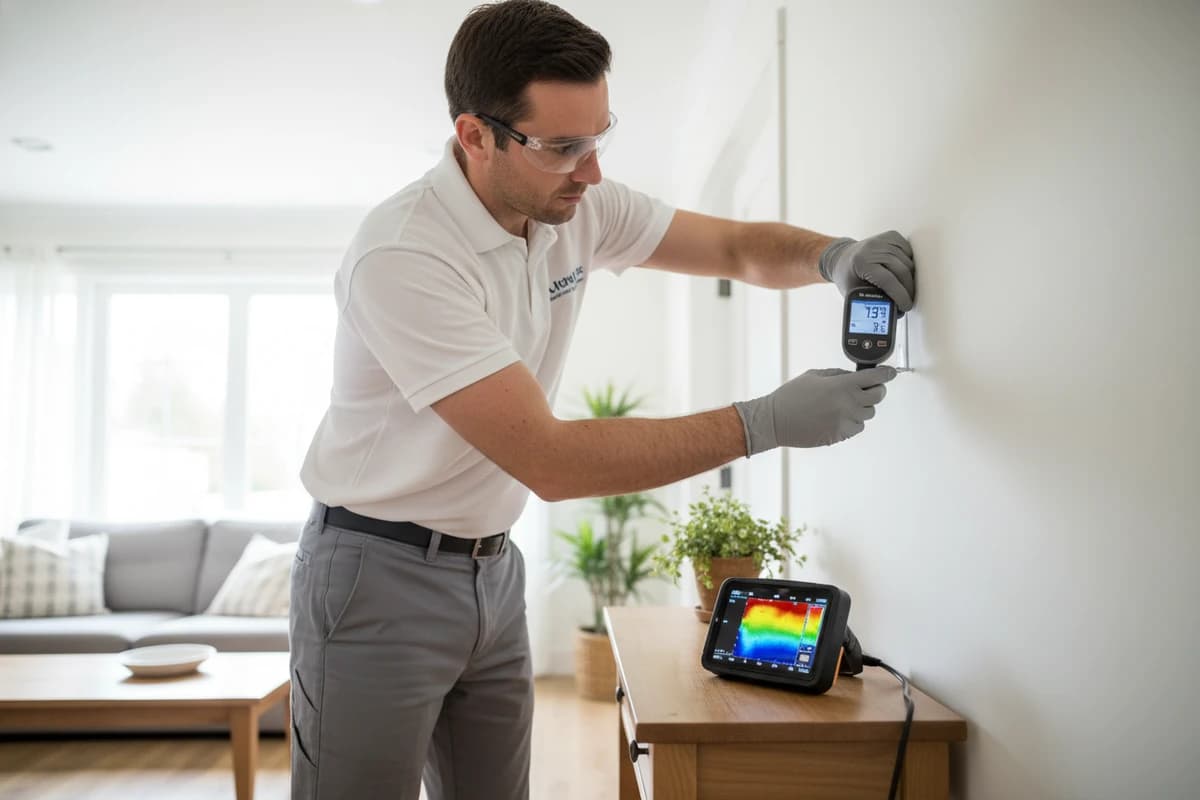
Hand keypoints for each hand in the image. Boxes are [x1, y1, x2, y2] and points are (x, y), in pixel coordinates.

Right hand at [732, 366, 896, 454]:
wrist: (776, 421)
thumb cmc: (791, 396)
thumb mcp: (814, 375)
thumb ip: (838, 374)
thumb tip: (854, 376)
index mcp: (842, 385)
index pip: (876, 378)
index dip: (887, 374)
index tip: (890, 373)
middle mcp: (848, 404)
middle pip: (878, 396)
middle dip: (876, 390)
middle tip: (867, 388)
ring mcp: (845, 421)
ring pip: (868, 413)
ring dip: (862, 407)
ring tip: (844, 404)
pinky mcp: (840, 435)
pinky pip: (857, 427)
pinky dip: (853, 421)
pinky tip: (838, 416)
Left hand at [818, 231, 915, 312]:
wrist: (841, 258)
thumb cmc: (847, 276)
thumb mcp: (854, 293)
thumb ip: (873, 302)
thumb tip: (894, 313)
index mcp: (861, 262)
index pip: (888, 281)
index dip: (900, 296)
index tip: (906, 306)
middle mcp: (872, 248)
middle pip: (902, 272)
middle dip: (908, 290)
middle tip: (907, 302)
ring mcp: (883, 240)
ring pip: (908, 262)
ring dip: (909, 279)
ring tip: (903, 290)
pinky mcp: (891, 236)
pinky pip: (909, 252)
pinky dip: (909, 263)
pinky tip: (902, 272)